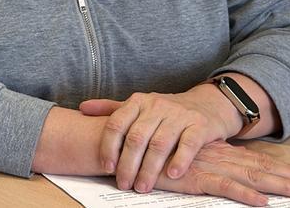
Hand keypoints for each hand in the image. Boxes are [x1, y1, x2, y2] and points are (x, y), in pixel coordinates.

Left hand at [80, 84, 241, 191]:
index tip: (106, 167)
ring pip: (159, 144)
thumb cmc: (166, 111)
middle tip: (123, 184)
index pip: (116, 124)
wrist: (208, 105)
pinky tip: (172, 176)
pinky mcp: (199, 125)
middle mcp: (156, 106)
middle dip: (128, 164)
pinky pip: (188, 145)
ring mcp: (179, 115)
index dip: (108, 147)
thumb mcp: (139, 106)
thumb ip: (112, 109)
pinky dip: (179, 161)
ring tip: (142, 187)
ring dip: (149, 169)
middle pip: (136, 138)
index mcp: (138, 102)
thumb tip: (82, 108)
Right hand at [153, 140, 289, 205]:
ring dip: (277, 184)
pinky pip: (223, 187)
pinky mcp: (193, 177)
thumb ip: (200, 161)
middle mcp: (216, 155)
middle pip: (260, 166)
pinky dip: (244, 195)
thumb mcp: (181, 156)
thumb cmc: (148, 153)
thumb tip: (217, 171)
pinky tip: (261, 203)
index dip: (282, 168)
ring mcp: (206, 165)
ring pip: (250, 175)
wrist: (123, 144)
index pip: (256, 159)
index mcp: (216, 151)